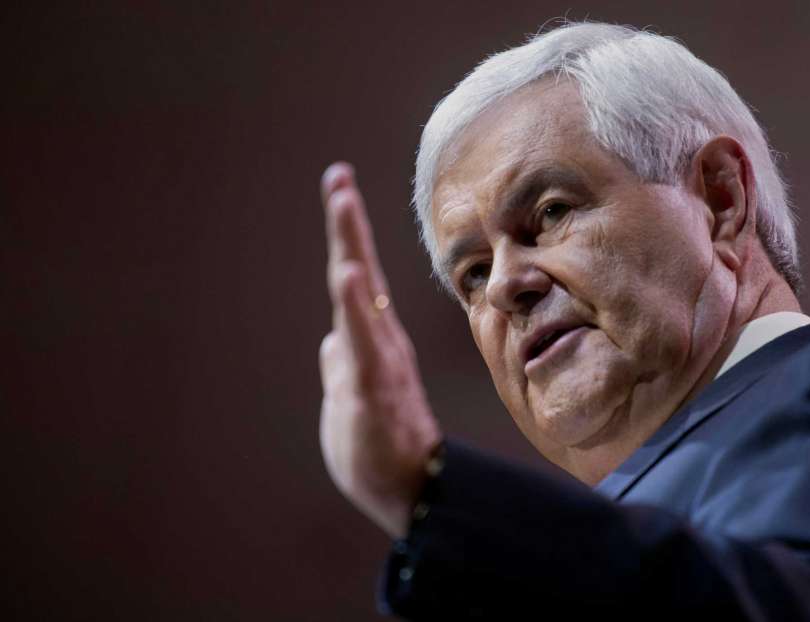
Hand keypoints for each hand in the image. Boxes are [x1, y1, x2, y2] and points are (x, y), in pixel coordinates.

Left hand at [318, 162, 442, 538]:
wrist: (411, 491)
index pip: (357, 280)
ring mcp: (378, 361)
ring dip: (351, 246)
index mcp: (371, 342)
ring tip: (343, 200)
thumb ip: (342, 363)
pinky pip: (362, 342)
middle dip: (347, 224)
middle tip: (338, 177)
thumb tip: (331, 341)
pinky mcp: (372, 388)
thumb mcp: (350, 398)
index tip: (341, 187)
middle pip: (359, 273)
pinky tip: (350, 276)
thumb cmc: (379, 446)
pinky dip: (355, 306)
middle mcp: (378, 341)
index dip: (348, 235)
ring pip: (360, 297)